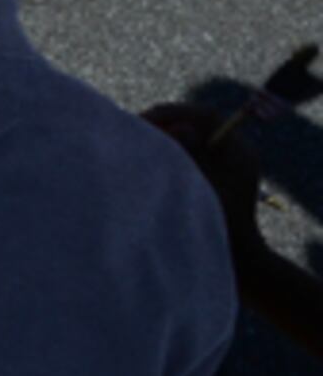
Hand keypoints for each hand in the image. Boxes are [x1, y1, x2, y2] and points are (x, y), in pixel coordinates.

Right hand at [144, 100, 271, 261]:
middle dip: (166, 126)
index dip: (172, 112)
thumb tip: (177, 127)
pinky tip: (152, 168)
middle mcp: (237, 155)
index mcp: (239, 151)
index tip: (143, 121)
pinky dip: (171, 158)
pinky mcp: (217, 182)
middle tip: (137, 135)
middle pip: (197, 126)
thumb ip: (186, 152)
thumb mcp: (198, 185)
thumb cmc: (218, 225)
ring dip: (165, 142)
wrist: (236, 262)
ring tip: (141, 152)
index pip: (205, 116)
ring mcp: (228, 169)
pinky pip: (191, 158)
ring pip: (191, 142)